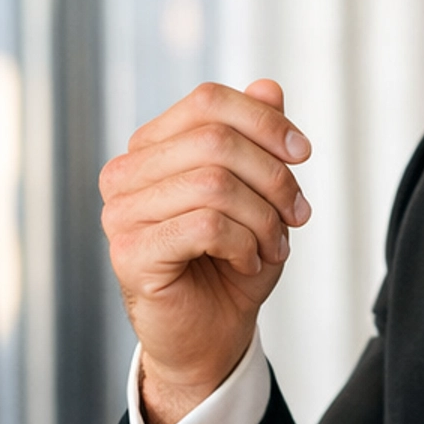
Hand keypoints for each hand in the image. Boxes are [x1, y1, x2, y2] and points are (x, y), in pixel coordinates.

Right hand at [100, 78, 311, 423]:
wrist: (212, 338)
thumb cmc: (231, 263)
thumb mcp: (257, 194)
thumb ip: (257, 139)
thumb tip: (269, 86)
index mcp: (149, 148)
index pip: (207, 102)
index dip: (264, 121)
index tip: (304, 154)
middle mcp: (125, 174)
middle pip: (215, 139)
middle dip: (273, 176)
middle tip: (298, 214)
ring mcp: (120, 214)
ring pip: (215, 183)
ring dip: (264, 217)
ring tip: (275, 245)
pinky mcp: (131, 254)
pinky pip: (206, 225)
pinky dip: (245, 243)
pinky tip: (249, 262)